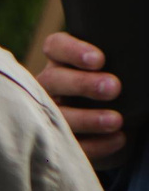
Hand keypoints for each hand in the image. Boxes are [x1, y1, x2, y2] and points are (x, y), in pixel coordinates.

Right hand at [40, 31, 126, 165]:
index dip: (72, 51)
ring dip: (87, 118)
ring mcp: (51, 112)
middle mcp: (50, 85)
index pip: (55, 47)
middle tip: (113, 88)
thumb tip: (147, 62)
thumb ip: (127, 64)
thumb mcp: (122, 71)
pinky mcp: (62, 140)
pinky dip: (95, 144)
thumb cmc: (122, 89)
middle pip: (53, 79)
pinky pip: (71, 143)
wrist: (124, 125)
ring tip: (116, 120)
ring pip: (58, 114)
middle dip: (82, 84)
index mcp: (62, 60)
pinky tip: (119, 139)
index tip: (99, 60)